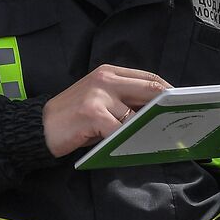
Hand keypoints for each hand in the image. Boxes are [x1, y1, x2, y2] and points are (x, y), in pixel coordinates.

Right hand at [42, 64, 169, 157]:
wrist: (38, 127)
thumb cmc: (71, 118)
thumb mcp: (98, 100)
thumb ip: (123, 100)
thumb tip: (157, 112)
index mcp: (108, 72)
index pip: (148, 78)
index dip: (168, 92)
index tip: (181, 105)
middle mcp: (105, 79)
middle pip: (150, 90)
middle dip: (167, 107)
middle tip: (180, 121)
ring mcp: (98, 96)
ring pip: (136, 114)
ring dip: (149, 129)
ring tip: (160, 139)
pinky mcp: (93, 114)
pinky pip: (121, 130)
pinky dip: (130, 140)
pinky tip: (135, 147)